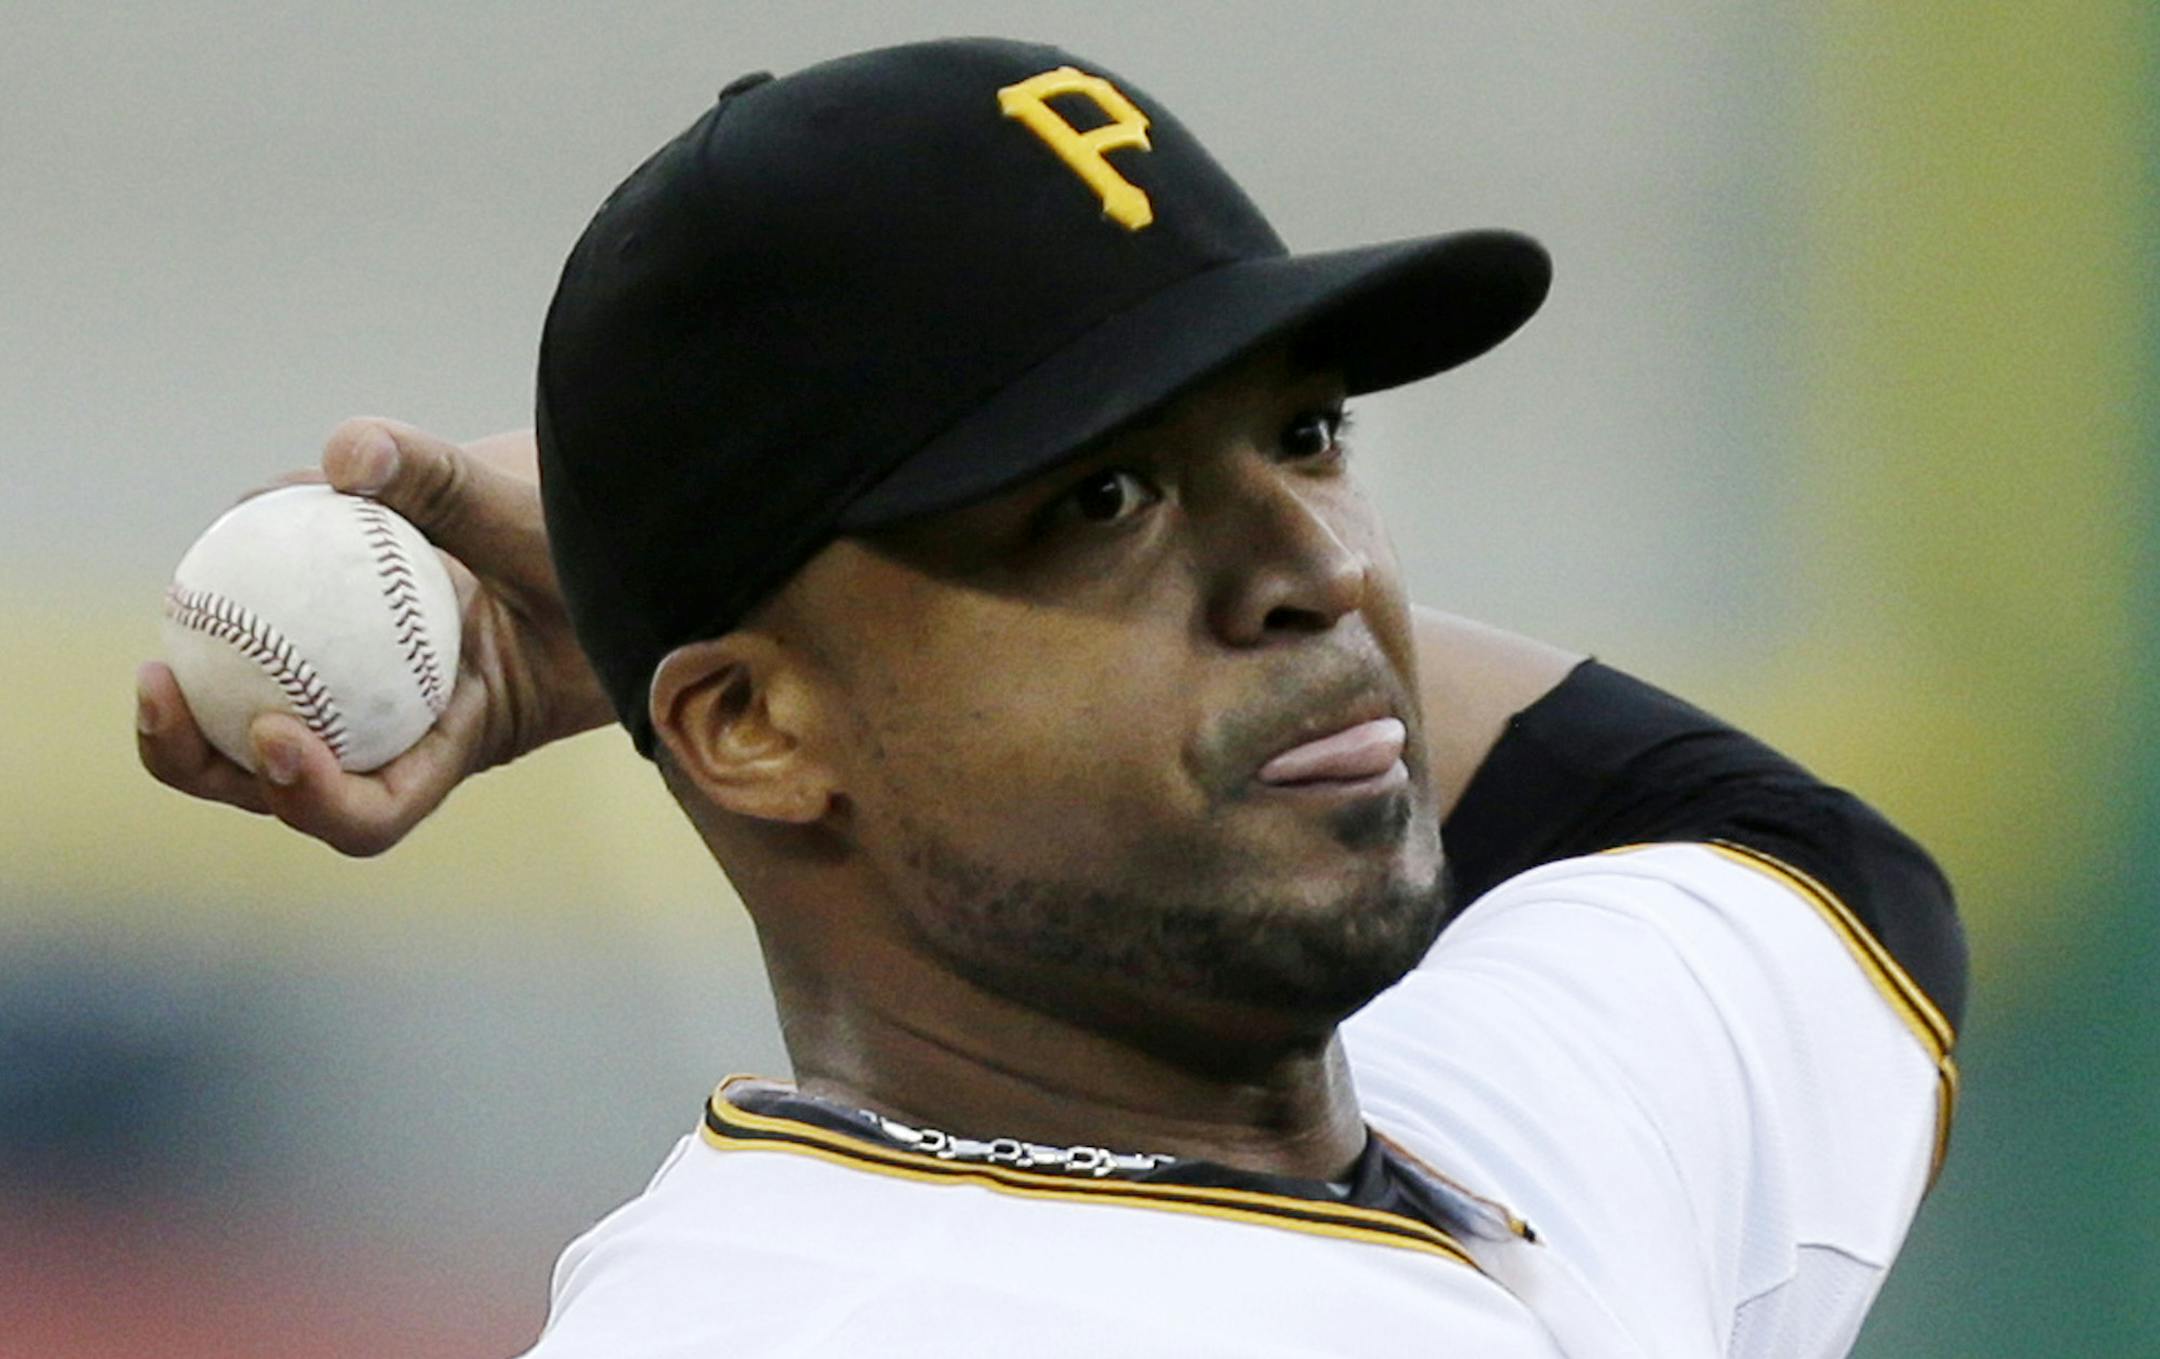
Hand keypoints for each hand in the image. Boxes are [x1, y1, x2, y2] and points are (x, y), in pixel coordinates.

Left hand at [136, 420, 612, 854]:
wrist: (580, 532)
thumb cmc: (582, 549)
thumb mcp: (534, 526)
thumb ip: (445, 486)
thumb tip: (344, 456)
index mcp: (452, 744)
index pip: (373, 810)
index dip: (311, 796)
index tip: (275, 732)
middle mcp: (393, 735)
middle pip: (279, 785)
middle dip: (200, 760)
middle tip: (159, 687)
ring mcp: (357, 696)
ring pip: (255, 715)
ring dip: (196, 691)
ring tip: (173, 618)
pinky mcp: (332, 644)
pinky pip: (271, 638)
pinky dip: (246, 597)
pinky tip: (237, 530)